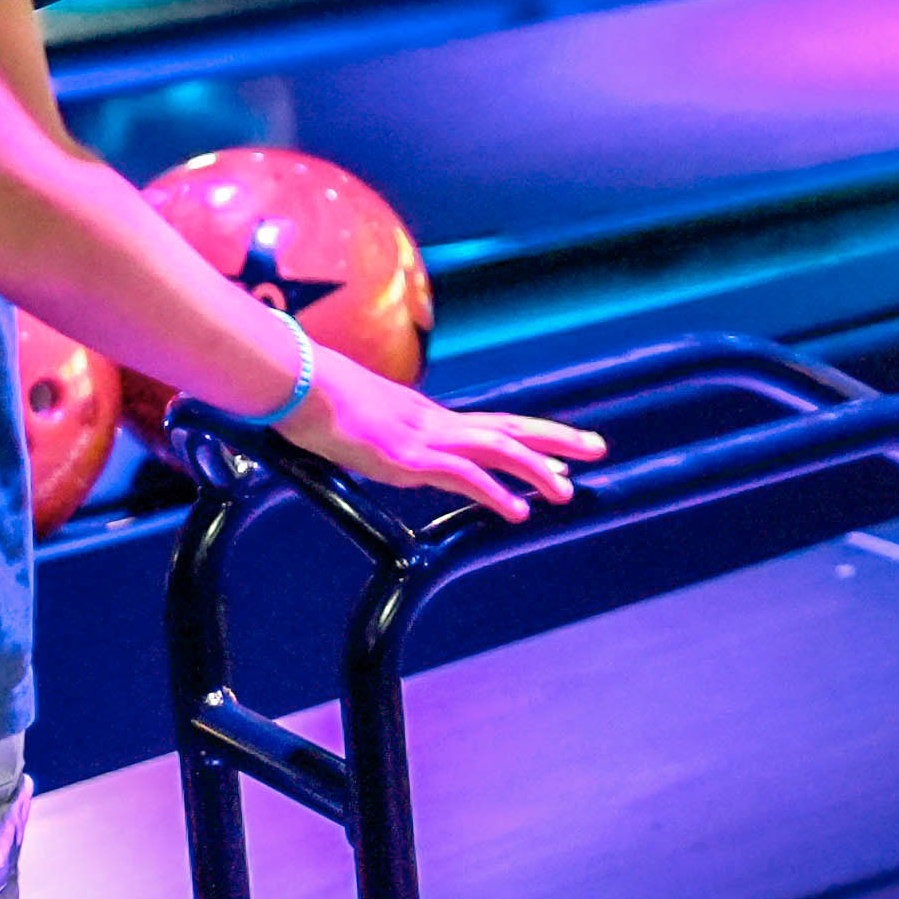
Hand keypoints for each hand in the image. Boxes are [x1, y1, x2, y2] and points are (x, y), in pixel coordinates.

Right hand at [294, 349, 601, 521]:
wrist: (300, 386)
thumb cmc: (325, 404)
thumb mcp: (370, 426)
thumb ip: (394, 441)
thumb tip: (400, 454)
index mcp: (433, 418)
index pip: (496, 425)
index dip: (535, 435)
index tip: (570, 448)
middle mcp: (438, 424)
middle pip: (510, 428)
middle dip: (557, 439)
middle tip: (598, 448)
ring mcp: (425, 439)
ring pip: (495, 450)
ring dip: (534, 470)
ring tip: (567, 490)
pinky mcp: (408, 458)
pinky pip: (461, 476)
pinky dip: (493, 492)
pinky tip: (516, 511)